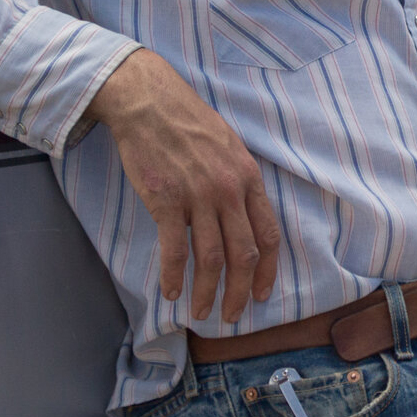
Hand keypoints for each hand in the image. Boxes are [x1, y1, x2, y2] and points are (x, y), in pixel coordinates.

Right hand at [86, 49, 280, 323]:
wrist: (148, 101)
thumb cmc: (187, 120)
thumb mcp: (228, 145)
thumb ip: (238, 181)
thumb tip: (241, 217)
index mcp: (248, 176)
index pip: (268, 234)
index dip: (268, 270)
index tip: (262, 293)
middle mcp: (228, 189)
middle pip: (243, 254)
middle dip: (240, 292)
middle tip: (233, 316)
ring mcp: (198, 196)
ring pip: (211, 258)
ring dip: (207, 292)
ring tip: (201, 312)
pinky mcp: (166, 200)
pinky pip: (175, 249)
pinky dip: (174, 276)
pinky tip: (171, 291)